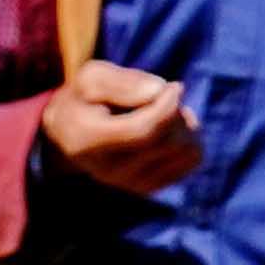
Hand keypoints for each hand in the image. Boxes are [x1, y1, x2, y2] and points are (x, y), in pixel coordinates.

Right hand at [39, 58, 200, 195]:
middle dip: (175, 112)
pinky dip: (191, 139)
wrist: (72, 132)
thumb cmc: (86, 98)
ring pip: (185, 151)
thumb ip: (122, 82)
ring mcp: (129, 184)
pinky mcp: (148, 187)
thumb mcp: (92, 78)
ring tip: (164, 112)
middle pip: (169, 141)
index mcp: (88, 142)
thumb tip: (159, 91)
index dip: (167, 107)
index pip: (143, 131)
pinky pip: (192, 160)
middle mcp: (108, 171)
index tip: (174, 86)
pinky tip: (171, 129)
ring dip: (185, 124)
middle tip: (162, 97)